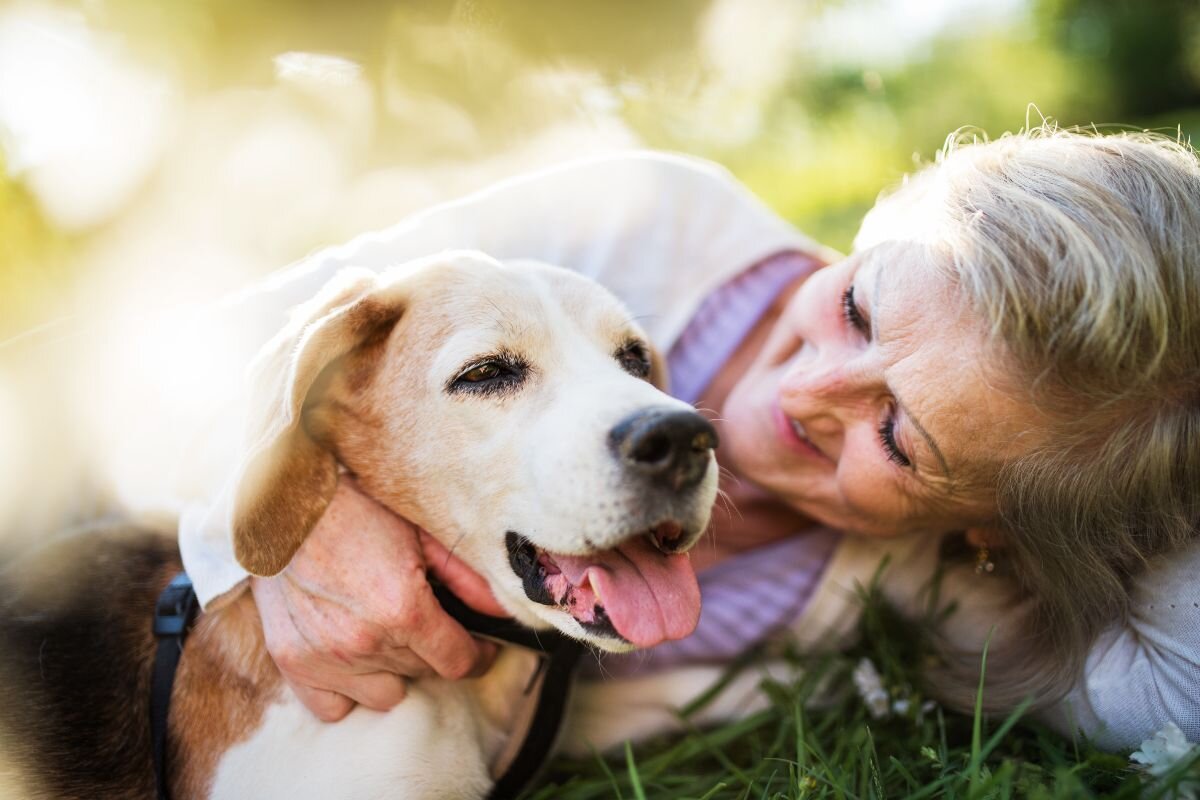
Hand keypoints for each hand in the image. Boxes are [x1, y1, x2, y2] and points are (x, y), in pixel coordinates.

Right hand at [250, 476, 505, 721]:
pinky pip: (335, 707)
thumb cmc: (357, 511)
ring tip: (388, 635)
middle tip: (427, 621)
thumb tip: (501, 610)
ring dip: (395, 670)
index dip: (478, 655)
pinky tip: (354, 659)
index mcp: (403, 609)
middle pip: (424, 674)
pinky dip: (349, 690)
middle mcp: (365, 642)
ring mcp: (326, 658)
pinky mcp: (295, 664)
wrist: (286, 505)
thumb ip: (467, 578)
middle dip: (435, 651)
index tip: (479, 646)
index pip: (459, 663)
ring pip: (386, 694)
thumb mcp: (422, 535)